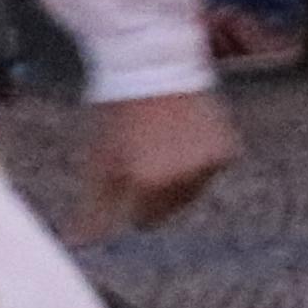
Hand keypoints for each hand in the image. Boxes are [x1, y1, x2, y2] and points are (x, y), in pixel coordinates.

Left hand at [72, 85, 239, 235]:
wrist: (153, 65)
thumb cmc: (117, 111)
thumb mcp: (98, 158)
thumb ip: (93, 206)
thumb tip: (79, 243)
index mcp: (147, 183)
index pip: (142, 220)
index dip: (131, 206)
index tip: (128, 188)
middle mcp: (182, 179)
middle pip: (169, 207)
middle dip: (155, 194)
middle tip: (144, 163)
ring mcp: (209, 165)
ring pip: (192, 190)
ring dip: (178, 178)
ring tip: (161, 145)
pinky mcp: (228, 151)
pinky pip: (212, 169)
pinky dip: (200, 160)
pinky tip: (183, 136)